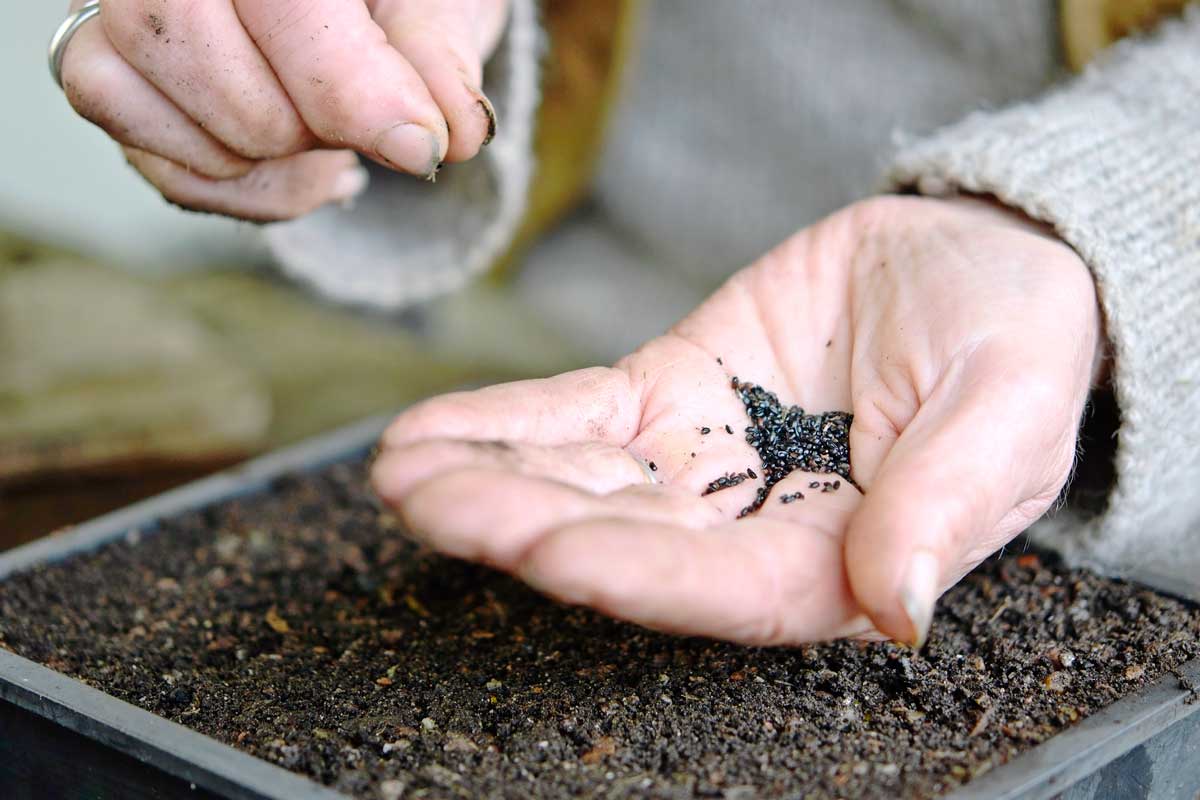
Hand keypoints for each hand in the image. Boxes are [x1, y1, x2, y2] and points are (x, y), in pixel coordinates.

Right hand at [60, 0, 508, 219]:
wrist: (356, 4)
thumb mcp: (438, 1)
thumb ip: (439, 55)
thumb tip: (450, 133)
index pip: (280, 5)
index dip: (349, 87)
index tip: (419, 144)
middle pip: (231, 90)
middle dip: (317, 130)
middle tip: (359, 114)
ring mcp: (116, 24)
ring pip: (208, 146)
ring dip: (293, 165)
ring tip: (325, 126)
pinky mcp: (105, 87)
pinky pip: (179, 180)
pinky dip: (257, 191)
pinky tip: (291, 154)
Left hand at [371, 196, 1102, 645]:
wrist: (967, 261)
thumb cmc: (1009, 340)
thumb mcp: (1006, 407)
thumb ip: (946, 502)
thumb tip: (893, 604)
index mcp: (842, 555)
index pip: (731, 589)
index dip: (641, 575)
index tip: (554, 554)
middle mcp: (752, 526)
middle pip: (629, 542)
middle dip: (526, 526)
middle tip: (434, 507)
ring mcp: (699, 465)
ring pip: (582, 484)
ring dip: (489, 481)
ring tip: (404, 474)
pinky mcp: (664, 401)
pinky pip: (575, 418)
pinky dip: (504, 425)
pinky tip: (430, 436)